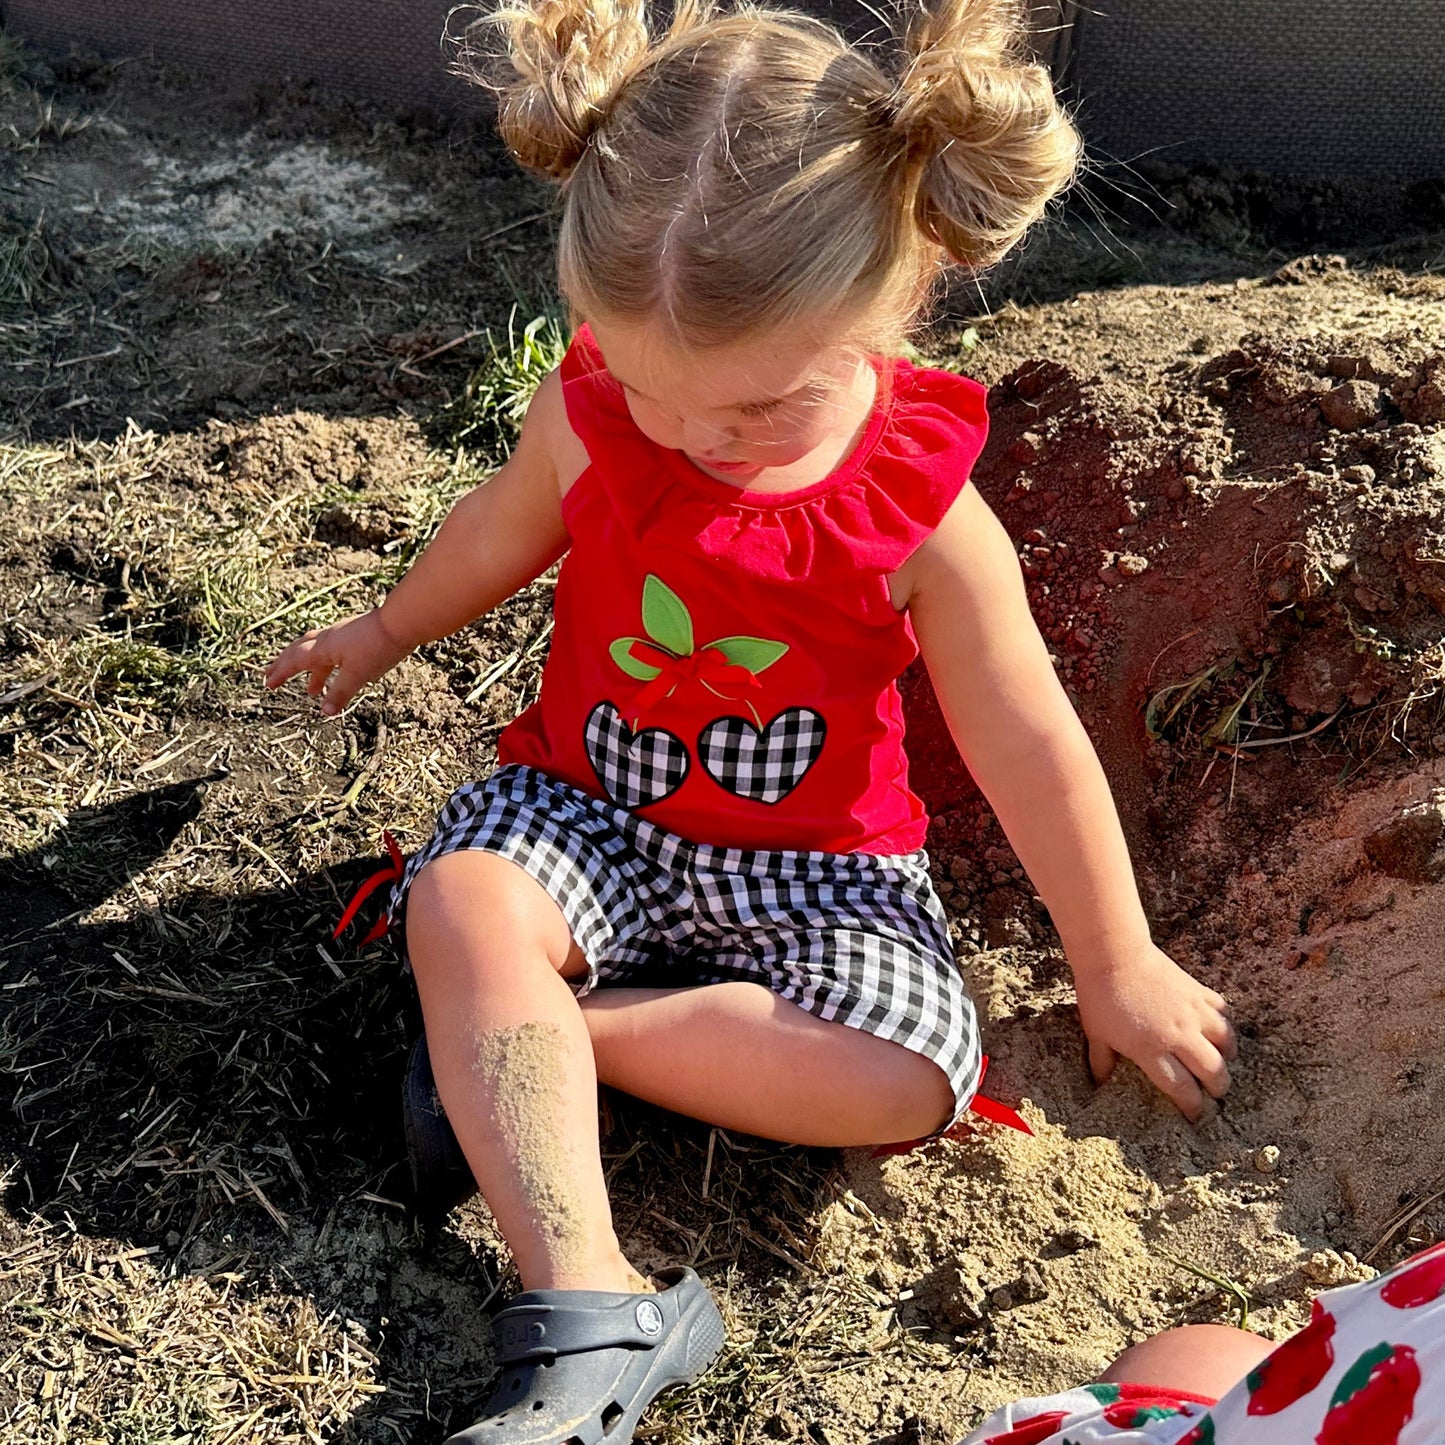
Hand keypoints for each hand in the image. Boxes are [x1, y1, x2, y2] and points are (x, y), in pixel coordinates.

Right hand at [264, 609, 412, 714]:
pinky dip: (328, 664)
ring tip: (312, 691)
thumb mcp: (357, 675)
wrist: (401, 622)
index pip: (294, 661)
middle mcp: (328, 638)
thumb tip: (325, 711)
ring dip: (311, 670)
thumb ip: (340, 693)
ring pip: (318, 652)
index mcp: (323, 647)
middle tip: (272, 675)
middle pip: (299, 651)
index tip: (268, 684)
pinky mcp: (356, 635)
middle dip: (285, 665)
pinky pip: (334, 651)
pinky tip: (337, 671)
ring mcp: (343, 635)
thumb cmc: (377, 647)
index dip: (280, 673)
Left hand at [1071, 944, 1236, 1120]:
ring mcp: (1193, 1013)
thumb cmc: (1100, 996)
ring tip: (1221, 1062)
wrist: (1114, 954)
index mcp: (1152, 1051)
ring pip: (1226, 1044)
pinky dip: (1225, 1025)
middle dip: (1218, 1088)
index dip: (1192, 1108)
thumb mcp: (1096, 1033)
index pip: (1182, 1089)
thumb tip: (1100, 1083)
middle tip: (1215, 1092)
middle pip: (1213, 1072)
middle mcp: (1179, 1036)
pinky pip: (1223, 1013)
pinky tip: (1219, 1030)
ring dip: (1226, 1058)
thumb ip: (1102, 1062)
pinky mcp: (1199, 992)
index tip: (1195, 1116)